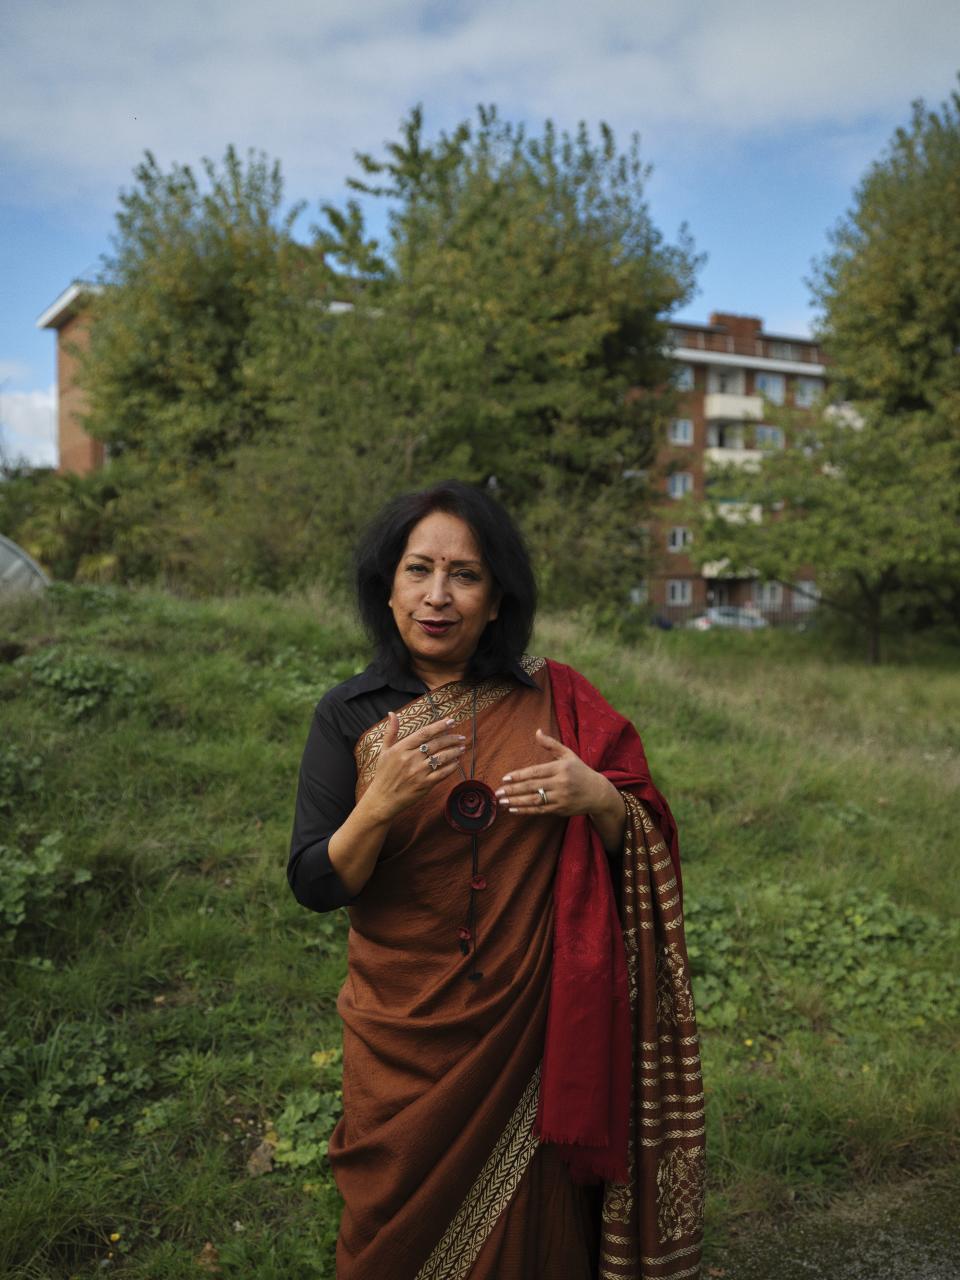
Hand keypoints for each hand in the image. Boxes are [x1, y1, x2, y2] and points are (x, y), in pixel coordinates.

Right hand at [363, 713, 465, 822]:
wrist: (382, 799)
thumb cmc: (383, 774)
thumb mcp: (384, 751)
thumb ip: (391, 731)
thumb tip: (392, 713)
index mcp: (401, 748)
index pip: (424, 733)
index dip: (439, 726)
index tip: (451, 721)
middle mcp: (410, 758)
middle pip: (436, 744)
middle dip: (451, 739)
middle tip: (461, 737)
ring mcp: (418, 772)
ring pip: (442, 758)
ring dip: (454, 752)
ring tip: (462, 748)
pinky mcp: (424, 785)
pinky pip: (442, 773)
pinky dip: (451, 767)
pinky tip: (456, 763)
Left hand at [495, 728, 617, 818]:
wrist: (598, 793)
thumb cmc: (580, 771)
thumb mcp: (568, 755)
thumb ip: (551, 744)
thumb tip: (536, 731)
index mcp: (561, 768)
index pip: (536, 772)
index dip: (519, 775)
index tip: (505, 778)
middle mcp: (561, 783)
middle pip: (533, 787)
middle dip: (513, 790)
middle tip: (498, 792)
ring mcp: (561, 798)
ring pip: (535, 800)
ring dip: (516, 801)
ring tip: (502, 802)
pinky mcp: (561, 809)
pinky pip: (540, 810)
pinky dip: (526, 811)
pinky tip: (514, 809)